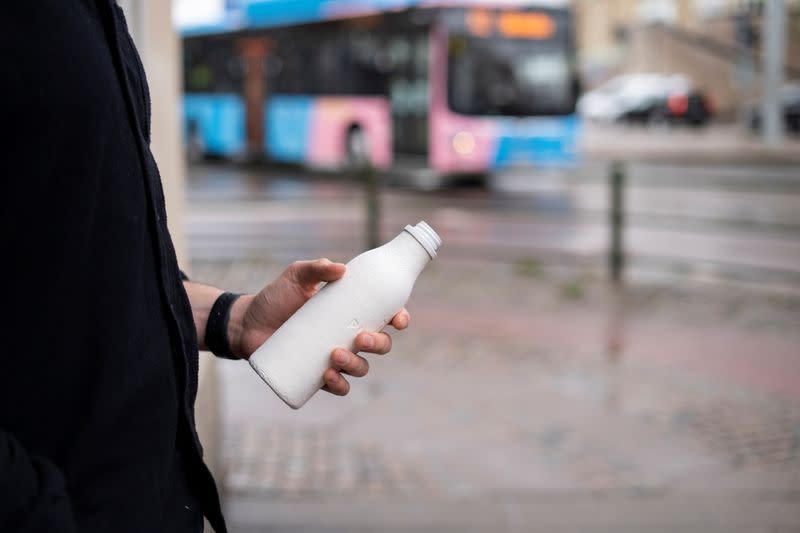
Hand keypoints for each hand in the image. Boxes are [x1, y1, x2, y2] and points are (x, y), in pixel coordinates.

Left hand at [228, 258, 410, 395]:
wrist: (247, 322)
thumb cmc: (276, 297)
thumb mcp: (296, 276)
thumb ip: (316, 268)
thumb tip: (340, 269)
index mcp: (352, 312)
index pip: (385, 316)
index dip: (399, 319)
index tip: (398, 319)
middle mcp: (348, 336)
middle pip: (380, 345)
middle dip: (378, 344)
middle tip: (360, 337)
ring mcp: (335, 357)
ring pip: (361, 367)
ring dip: (356, 365)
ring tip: (335, 356)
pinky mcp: (317, 375)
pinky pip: (339, 386)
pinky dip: (340, 385)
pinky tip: (329, 377)